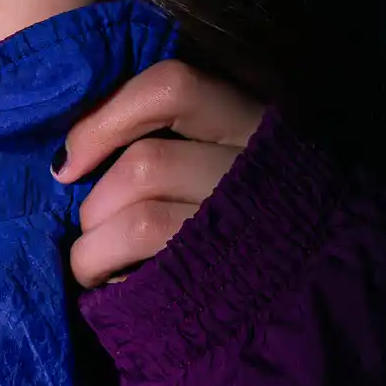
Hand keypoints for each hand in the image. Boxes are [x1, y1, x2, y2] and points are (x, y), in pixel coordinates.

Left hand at [55, 59, 264, 289]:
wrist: (317, 296)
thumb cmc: (251, 220)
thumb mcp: (230, 158)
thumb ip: (171, 140)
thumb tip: (72, 157)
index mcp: (256, 126)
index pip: (172, 88)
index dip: (106, 118)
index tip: (68, 161)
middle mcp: (257, 173)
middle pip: (146, 164)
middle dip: (98, 201)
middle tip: (93, 226)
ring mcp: (247, 233)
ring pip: (143, 221)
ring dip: (95, 249)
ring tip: (92, 264)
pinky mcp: (228, 287)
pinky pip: (150, 276)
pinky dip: (116, 281)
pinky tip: (119, 288)